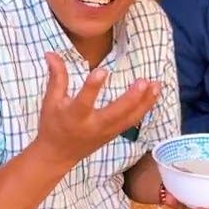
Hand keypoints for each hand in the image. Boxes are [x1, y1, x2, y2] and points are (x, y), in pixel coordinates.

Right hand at [34, 53, 159, 165]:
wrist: (58, 155)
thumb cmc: (53, 125)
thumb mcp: (51, 101)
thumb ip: (56, 77)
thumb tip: (51, 53)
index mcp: (74, 116)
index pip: (84, 102)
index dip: (92, 87)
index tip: (102, 71)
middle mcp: (93, 125)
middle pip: (115, 114)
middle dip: (130, 99)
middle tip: (143, 82)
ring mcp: (107, 131)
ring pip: (129, 118)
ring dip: (145, 102)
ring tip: (157, 84)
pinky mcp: (115, 133)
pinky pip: (133, 121)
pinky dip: (145, 108)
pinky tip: (155, 93)